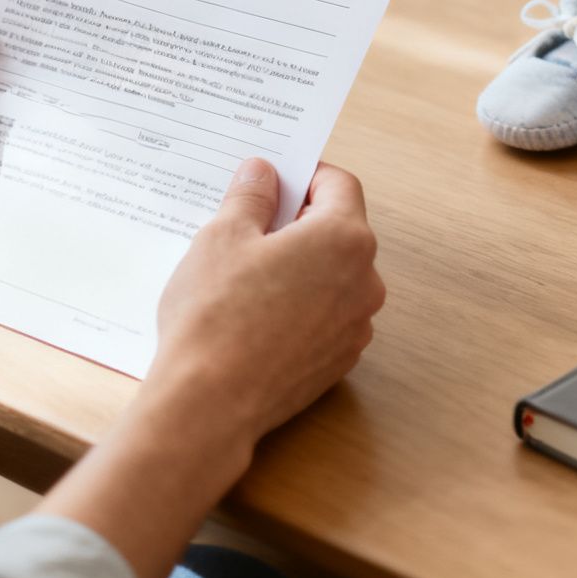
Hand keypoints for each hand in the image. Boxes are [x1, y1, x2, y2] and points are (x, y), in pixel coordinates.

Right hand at [146, 158, 384, 440]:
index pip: (340, 185)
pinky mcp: (339, 361)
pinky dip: (301, 306)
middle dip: (299, 222)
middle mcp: (365, 282)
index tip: (274, 179)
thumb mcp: (223, 237)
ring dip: (301, 266)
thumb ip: (251, 196)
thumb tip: (263, 173)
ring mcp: (356, 327)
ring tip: (247, 274)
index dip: (305, 175)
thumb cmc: (216, 315)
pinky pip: (325, 316)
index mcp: (344, 239)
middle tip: (251, 225)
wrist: (211, 404)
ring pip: (333, 277)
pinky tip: (256, 314)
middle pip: (340, 231)